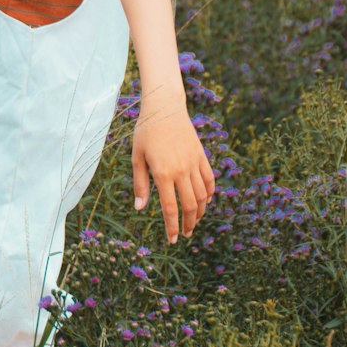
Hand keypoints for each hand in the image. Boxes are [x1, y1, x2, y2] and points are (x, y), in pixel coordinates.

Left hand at [131, 89, 215, 243]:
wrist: (164, 106)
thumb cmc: (146, 131)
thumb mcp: (137, 157)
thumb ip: (140, 184)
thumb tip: (140, 208)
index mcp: (163, 173)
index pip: (171, 208)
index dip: (172, 227)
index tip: (173, 240)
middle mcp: (181, 170)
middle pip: (190, 206)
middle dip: (189, 224)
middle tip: (186, 234)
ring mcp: (193, 163)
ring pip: (203, 195)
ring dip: (200, 212)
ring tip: (194, 220)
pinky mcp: (201, 155)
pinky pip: (209, 179)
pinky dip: (210, 193)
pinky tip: (205, 200)